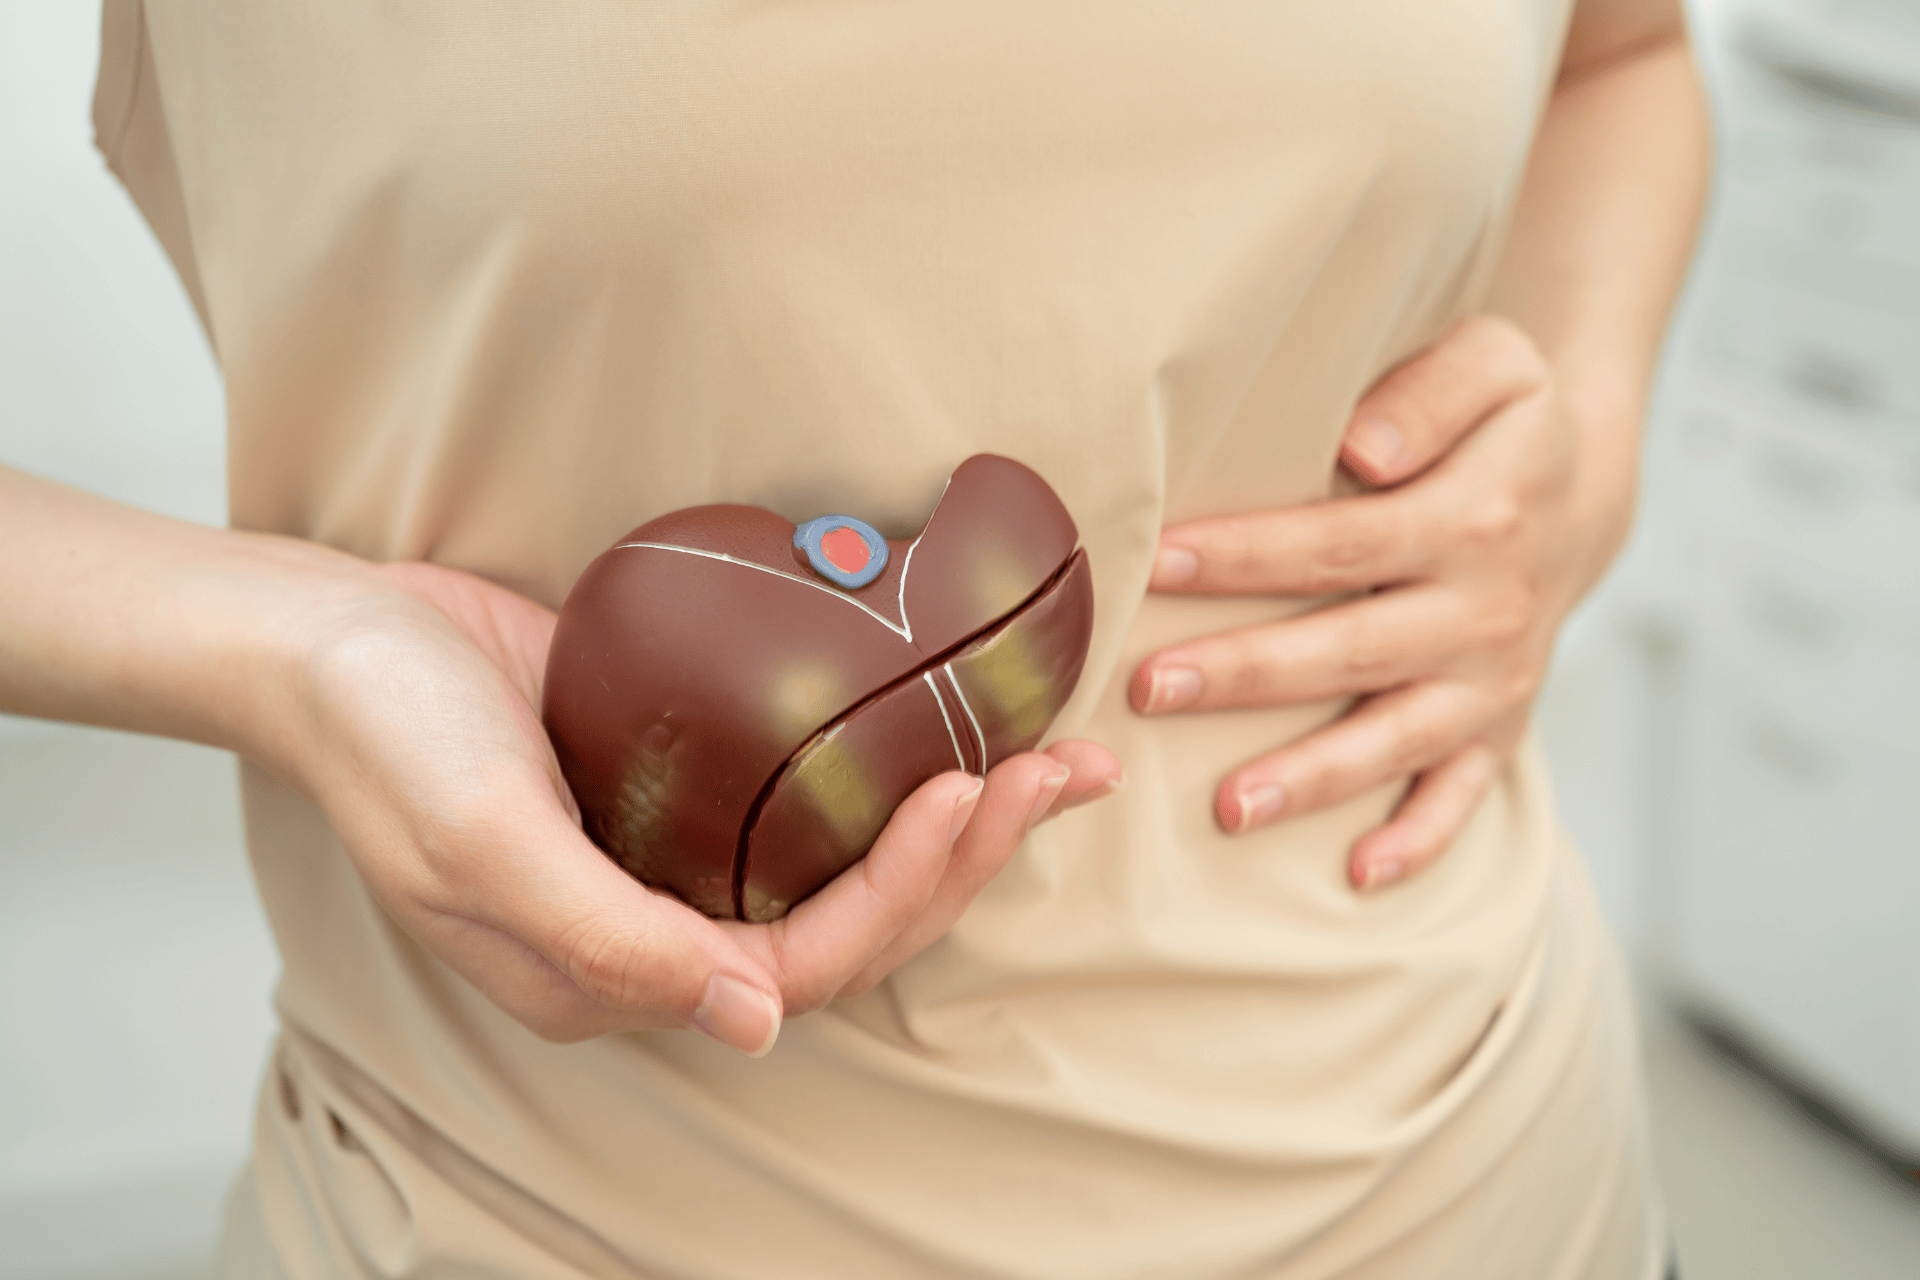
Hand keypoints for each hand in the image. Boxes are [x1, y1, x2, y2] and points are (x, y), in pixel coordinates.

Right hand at [293, 561, 1120, 1054]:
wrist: (332, 636)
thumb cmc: (388, 739)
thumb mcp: (482, 843)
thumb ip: (612, 942)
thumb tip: (755, 1026)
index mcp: (615, 971)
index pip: (801, 964)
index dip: (899, 893)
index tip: (963, 791)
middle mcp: (662, 926)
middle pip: (850, 921)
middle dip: (964, 859)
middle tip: (1056, 773)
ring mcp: (677, 854)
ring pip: (846, 863)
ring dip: (951, 818)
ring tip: (1046, 753)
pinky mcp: (684, 781)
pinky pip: (810, 794)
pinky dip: (886, 766)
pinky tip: (945, 724)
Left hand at [1129, 316, 1630, 889]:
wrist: (1581, 492)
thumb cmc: (1502, 420)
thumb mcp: (1494, 362)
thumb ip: (1431, 389)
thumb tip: (1364, 450)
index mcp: (1479, 513)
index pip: (1345, 540)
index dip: (1252, 553)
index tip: (1161, 561)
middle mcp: (1489, 606)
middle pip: (1353, 648)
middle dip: (1247, 672)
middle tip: (1148, 688)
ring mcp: (1496, 678)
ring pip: (1397, 736)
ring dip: (1314, 776)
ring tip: (1227, 808)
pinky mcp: (1501, 728)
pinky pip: (1463, 795)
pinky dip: (1419, 840)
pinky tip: (1356, 874)